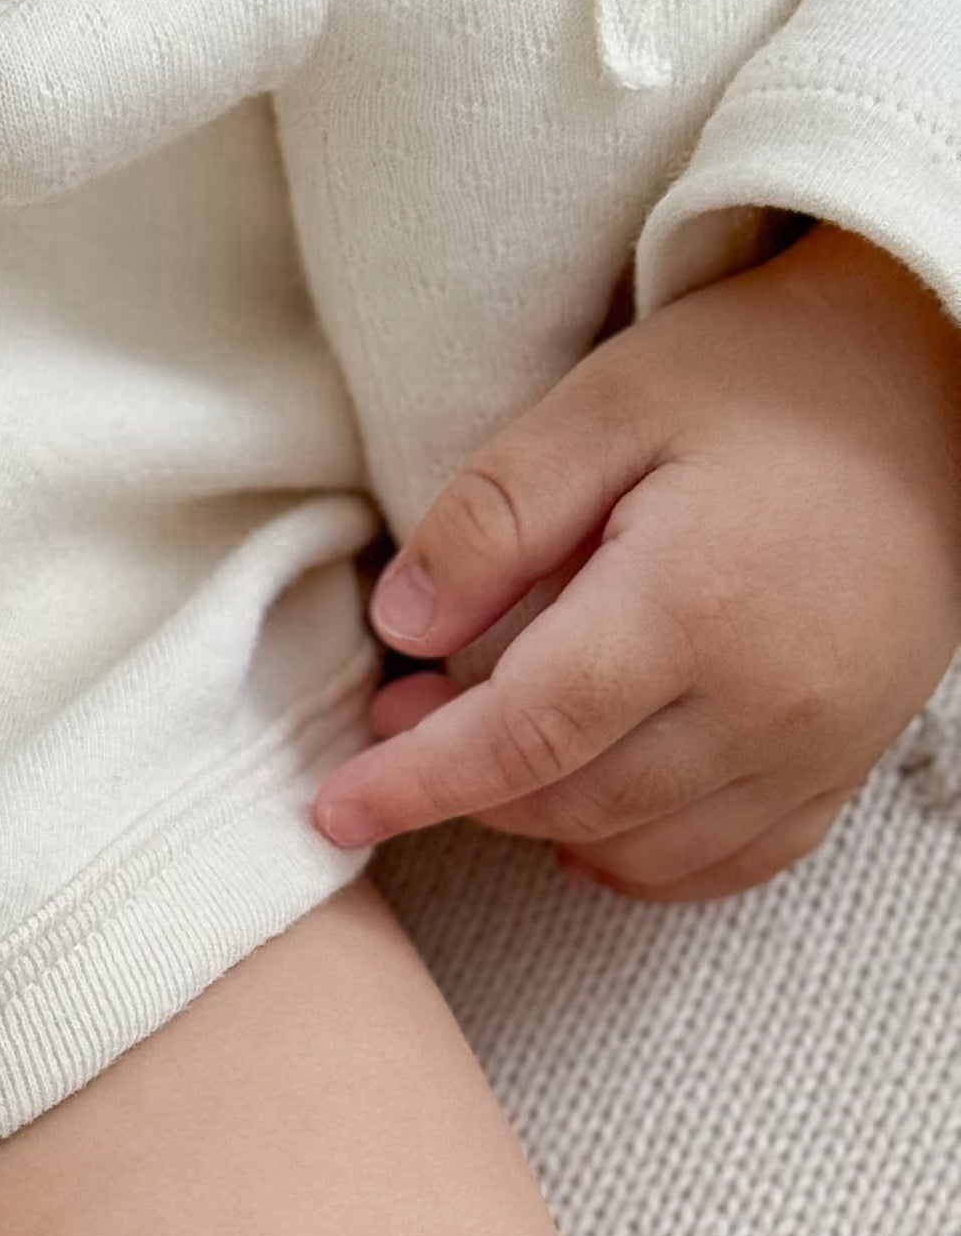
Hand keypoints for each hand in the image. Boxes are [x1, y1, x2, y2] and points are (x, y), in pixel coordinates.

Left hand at [312, 227, 960, 901]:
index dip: (415, 784)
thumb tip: (403, 625)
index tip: (334, 806)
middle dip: (463, 784)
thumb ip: (495, 517)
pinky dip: (644, 860)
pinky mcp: (850, 755)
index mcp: (692, 606)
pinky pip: (732, 858)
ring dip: (539, 822)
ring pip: (641, 845)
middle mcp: (765, 699)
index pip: (522, 738)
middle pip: (571, 801)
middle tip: (403, 713)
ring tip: (484, 749)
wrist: (931, 375)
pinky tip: (588, 826)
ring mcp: (818, 741)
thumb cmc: (768, 377)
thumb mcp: (607, 405)